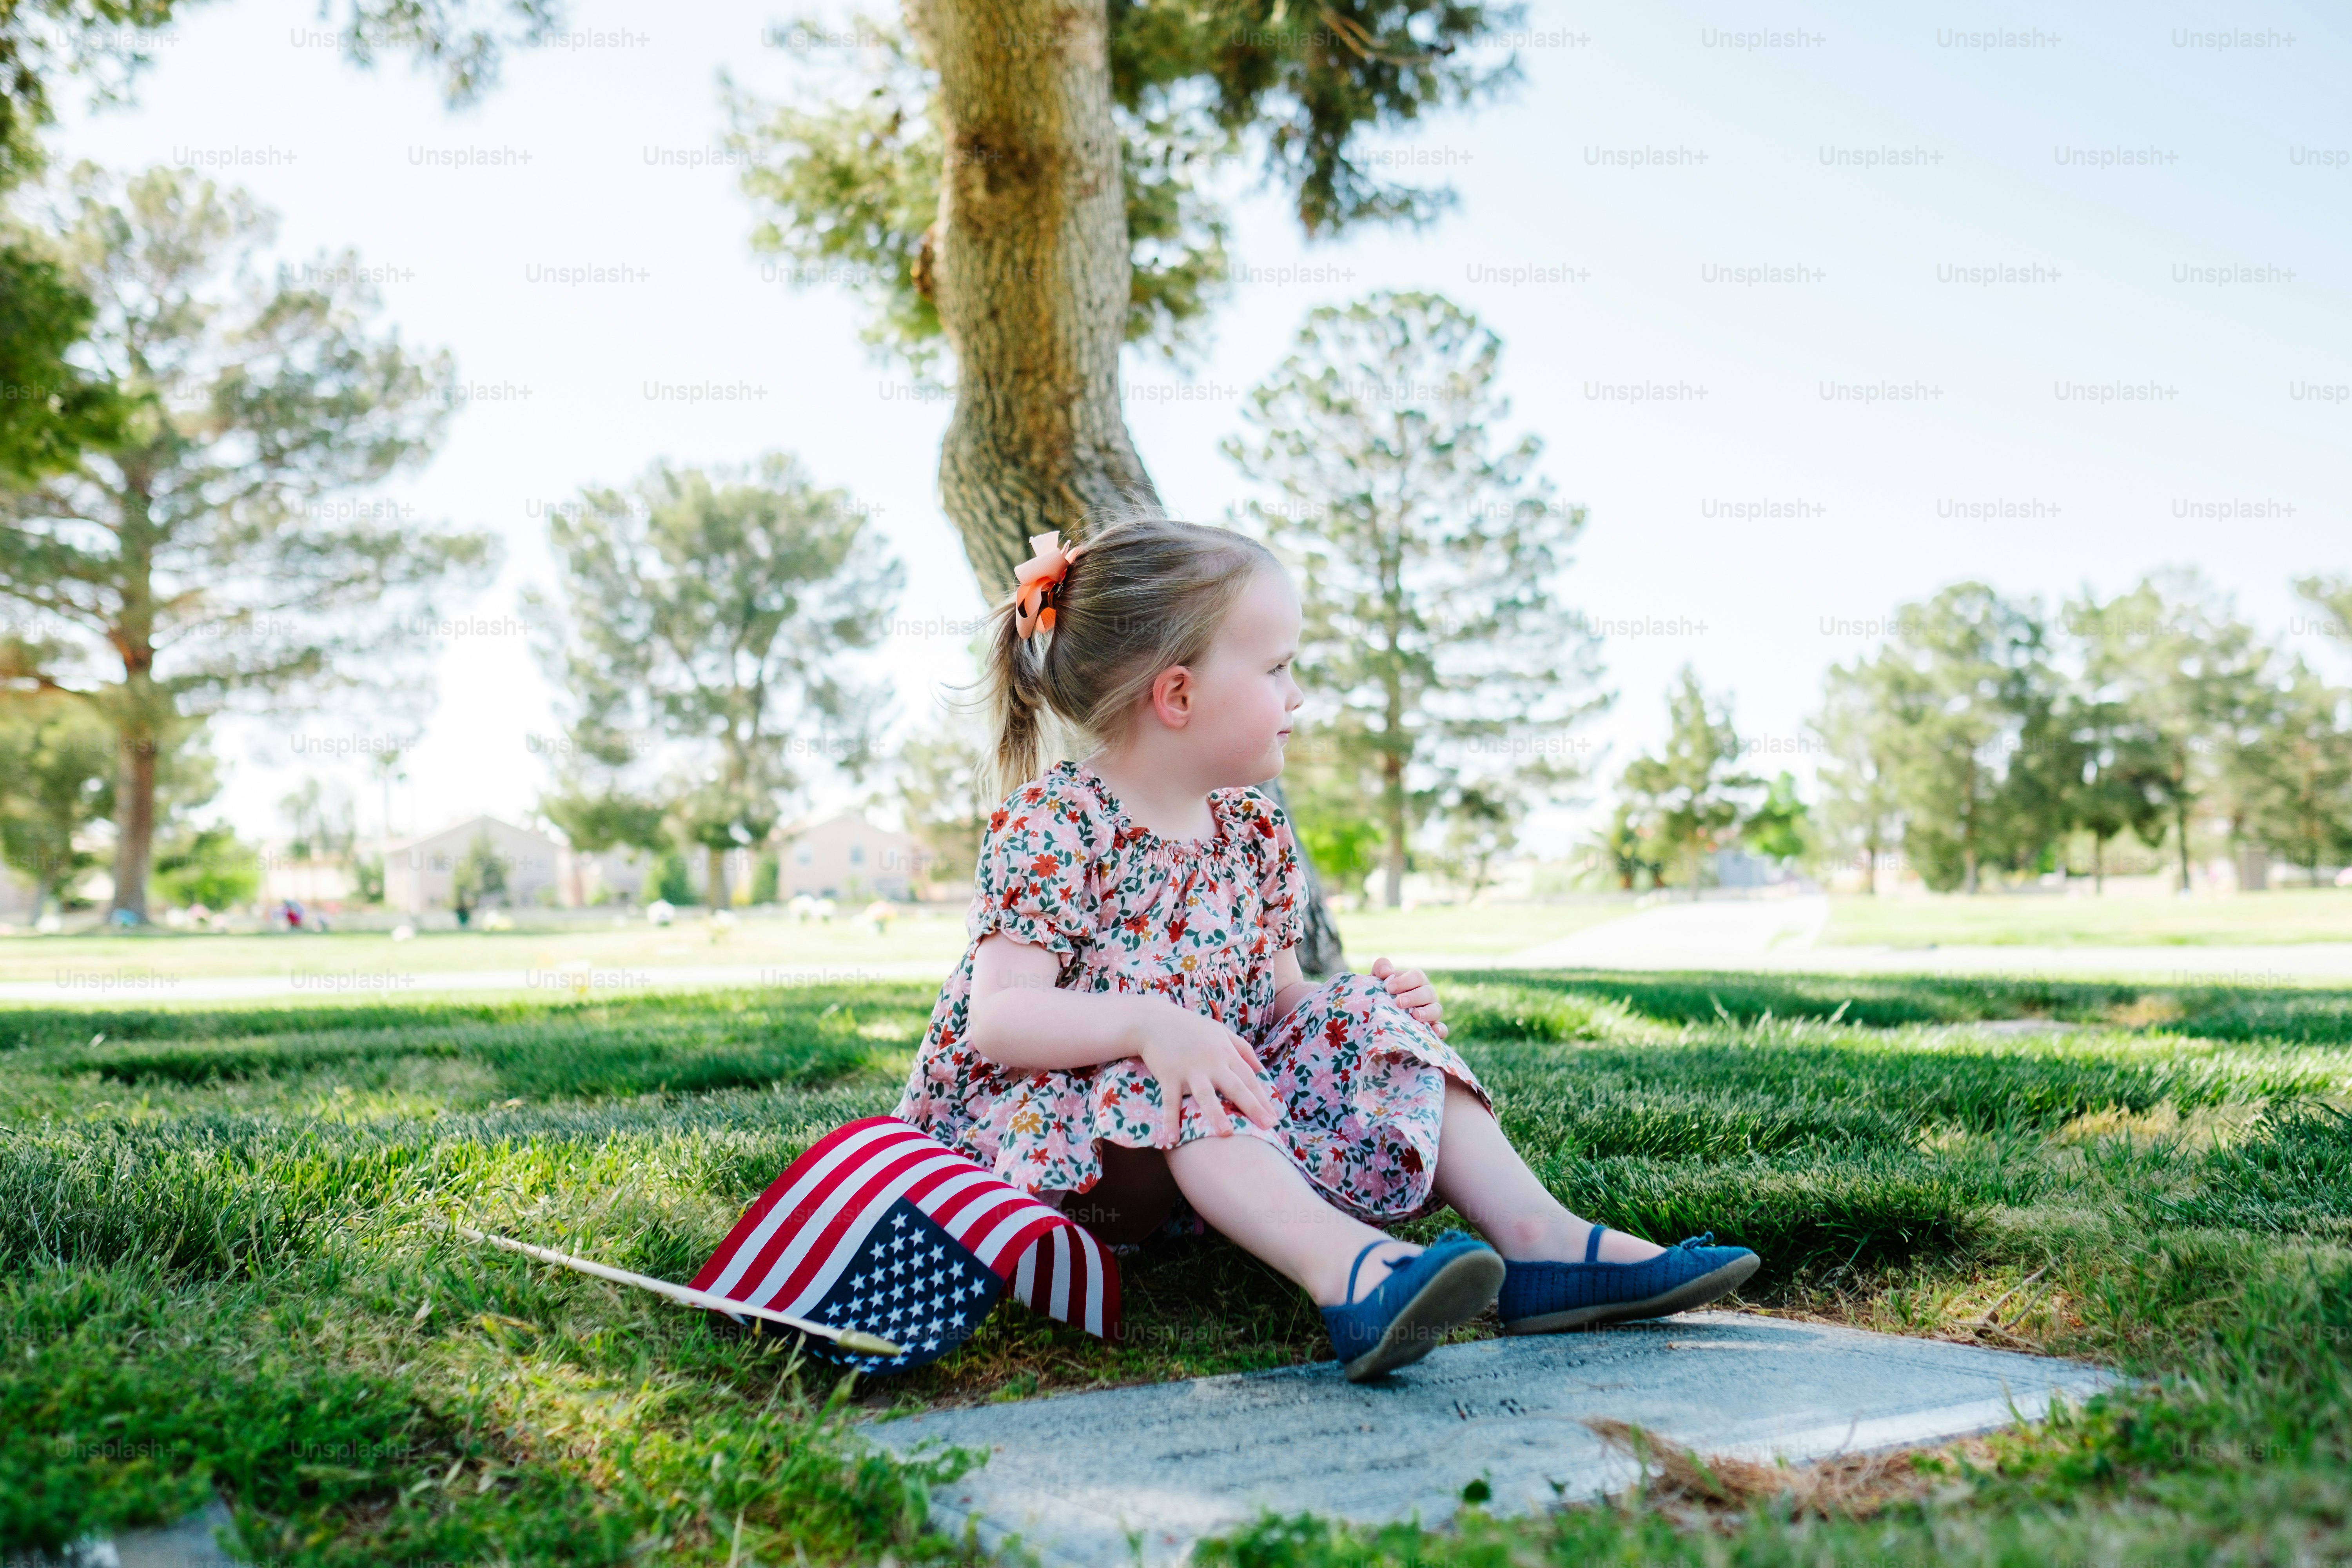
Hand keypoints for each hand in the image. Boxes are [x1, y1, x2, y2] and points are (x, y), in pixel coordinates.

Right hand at [1135, 1004, 1279, 1143]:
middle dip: (1253, 1107)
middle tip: (1267, 1127)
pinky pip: (1170, 1100)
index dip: (1263, 1099)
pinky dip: (1171, 1119)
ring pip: (1205, 1094)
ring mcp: (1189, 1070)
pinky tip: (1173, 1138)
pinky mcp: (1168, 1075)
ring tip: (1227, 1132)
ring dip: (1216, 1113)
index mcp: (1226, 1053)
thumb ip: (1242, 1048)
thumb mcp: (1221, 1031)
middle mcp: (1212, 1063)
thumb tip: (1260, 1069)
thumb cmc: (1191, 1027)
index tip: (1274, 1118)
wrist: (1154, 1019)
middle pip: (1235, 1087)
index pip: (1249, 1079)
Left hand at [1369, 956, 1447, 1038]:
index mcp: (1416, 981)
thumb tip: (1385, 972)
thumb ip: (1381, 968)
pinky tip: (1434, 1032)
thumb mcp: (1378, 979)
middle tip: (1399, 1002)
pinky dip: (1440, 1030)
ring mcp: (1431, 1011)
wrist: (1381, 1012)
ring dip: (1427, 1012)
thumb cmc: (1383, 992)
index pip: (1416, 976)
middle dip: (1414, 997)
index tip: (1389, 988)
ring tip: (1415, 1016)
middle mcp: (1427, 994)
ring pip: (1436, 1009)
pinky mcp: (1432, 1027)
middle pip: (1427, 992)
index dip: (1404, 981)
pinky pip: (1442, 1029)